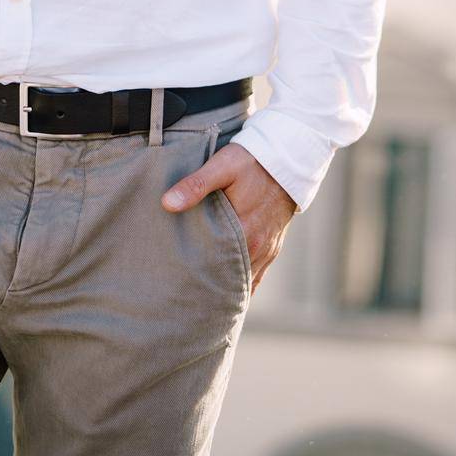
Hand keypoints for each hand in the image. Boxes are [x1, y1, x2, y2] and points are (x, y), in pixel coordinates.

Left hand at [161, 142, 296, 292]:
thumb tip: (167, 204)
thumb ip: (195, 186)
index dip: (196, 277)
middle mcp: (257, 247)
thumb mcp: (222, 167)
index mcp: (243, 232)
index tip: (177, 285)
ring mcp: (266, 249)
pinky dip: (244, 284)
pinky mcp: (273, 246)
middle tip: (183, 296)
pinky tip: (229, 291)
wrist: (288, 158)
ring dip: (226, 286)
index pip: (215, 267)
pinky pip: (257, 274)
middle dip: (209, 287)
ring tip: (202, 297)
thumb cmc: (252, 161)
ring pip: (243, 279)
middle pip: (229, 278)